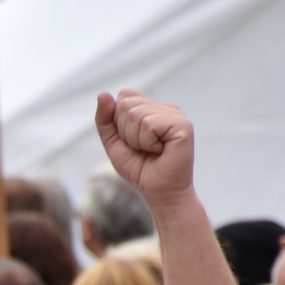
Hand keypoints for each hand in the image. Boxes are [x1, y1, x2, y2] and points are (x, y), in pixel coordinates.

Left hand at [94, 90, 194, 206]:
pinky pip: (148, 124)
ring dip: (136, 139)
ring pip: (136, 114)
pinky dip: (147, 142)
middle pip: (127, 104)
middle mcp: (165, 108)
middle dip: (126, 132)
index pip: (124, 97)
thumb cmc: (139, 169)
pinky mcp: (182, 125)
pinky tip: (160, 150)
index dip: (119, 122)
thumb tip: (103, 94)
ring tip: (151, 150)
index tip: (132, 141)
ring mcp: (175, 115)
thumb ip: (105, 119)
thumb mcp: (114, 143)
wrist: (158, 191)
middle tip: (142, 148)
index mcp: (151, 108)